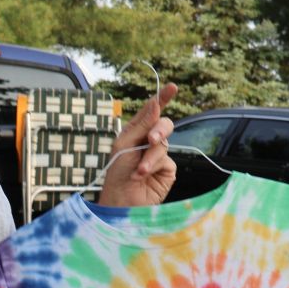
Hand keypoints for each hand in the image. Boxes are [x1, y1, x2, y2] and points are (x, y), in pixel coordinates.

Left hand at [98, 82, 177, 207]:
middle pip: (163, 124)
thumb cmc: (117, 173)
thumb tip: (155, 103)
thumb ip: (142, 124)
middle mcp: (148, 142)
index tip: (172, 87)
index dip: (162, 98)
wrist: (121, 200)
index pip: (151, 111)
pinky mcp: (167, 170)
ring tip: (138, 171)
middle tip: (151, 139)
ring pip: (164, 144)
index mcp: (136, 132)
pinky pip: (167, 160)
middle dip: (159, 130)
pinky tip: (143, 175)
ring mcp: (158, 156)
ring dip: (149, 157)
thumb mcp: (125, 144)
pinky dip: (154, 166)